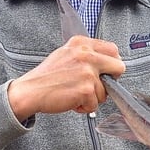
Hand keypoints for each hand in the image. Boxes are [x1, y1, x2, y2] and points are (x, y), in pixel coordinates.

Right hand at [7, 35, 125, 120]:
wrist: (31, 91)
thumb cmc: (46, 76)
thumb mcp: (66, 54)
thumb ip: (86, 54)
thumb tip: (106, 61)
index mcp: (81, 43)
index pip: (112, 49)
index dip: (112, 63)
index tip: (106, 71)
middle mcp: (86, 54)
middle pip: (119, 67)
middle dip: (110, 80)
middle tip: (96, 86)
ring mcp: (87, 72)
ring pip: (106, 91)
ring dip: (92, 97)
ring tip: (75, 93)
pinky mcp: (86, 89)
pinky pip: (95, 104)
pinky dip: (84, 107)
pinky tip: (72, 100)